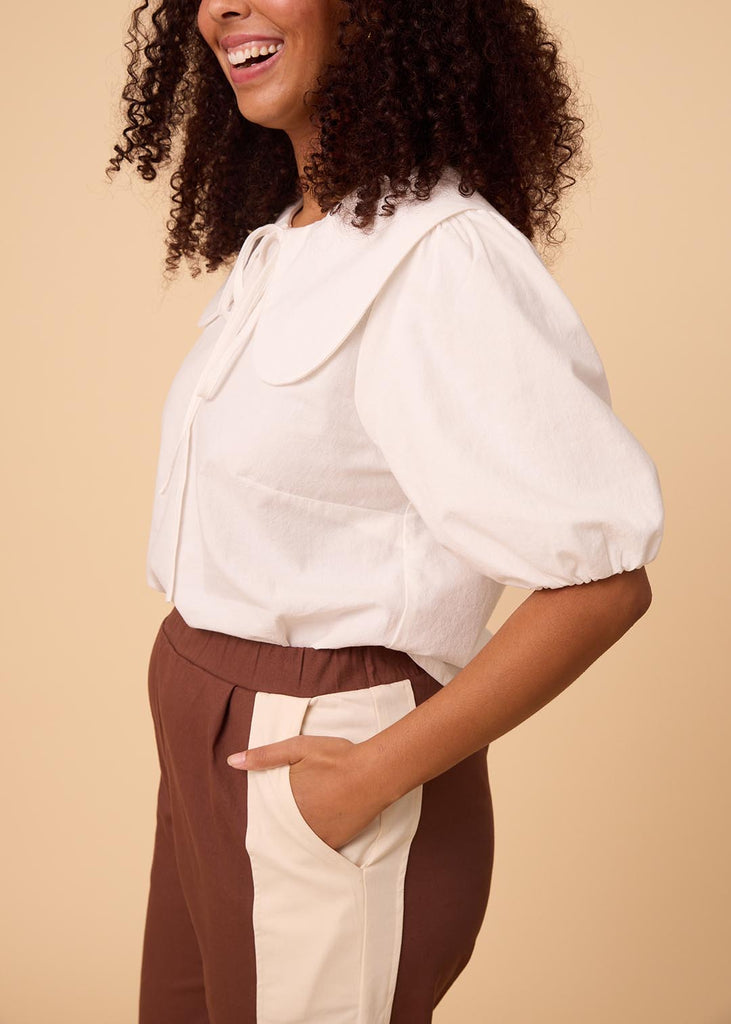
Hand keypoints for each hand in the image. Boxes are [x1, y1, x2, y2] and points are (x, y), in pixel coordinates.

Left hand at [227, 735, 385, 851]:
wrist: (374, 774)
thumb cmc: (337, 758)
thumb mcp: (298, 747)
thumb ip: (265, 756)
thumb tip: (232, 761)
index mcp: (283, 799)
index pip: (265, 809)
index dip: (266, 807)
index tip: (270, 805)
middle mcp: (295, 822)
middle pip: (279, 825)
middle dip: (279, 821)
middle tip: (287, 815)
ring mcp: (313, 835)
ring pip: (294, 839)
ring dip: (294, 832)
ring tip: (303, 822)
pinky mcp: (332, 843)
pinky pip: (314, 848)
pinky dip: (310, 843)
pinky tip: (314, 834)